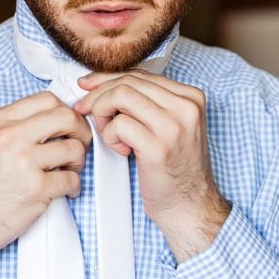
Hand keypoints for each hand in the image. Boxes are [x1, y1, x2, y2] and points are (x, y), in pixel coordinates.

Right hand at [0, 91, 92, 278]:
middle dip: (81, 131)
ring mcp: (23, 162)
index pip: (47, 99)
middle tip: (78, 145)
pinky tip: (64, 191)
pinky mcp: (36, 189)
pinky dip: (74, 186)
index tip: (68, 126)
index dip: (66, 111)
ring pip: (74, 148)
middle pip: (67, 117)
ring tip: (67, 171)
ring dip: (79, 161)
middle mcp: (9, 137)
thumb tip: (53, 116)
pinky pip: (73, 179)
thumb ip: (15, 126)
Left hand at [74, 71, 229, 262]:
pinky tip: (123, 151)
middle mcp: (186, 107)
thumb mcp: (171, 125)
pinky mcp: (158, 147)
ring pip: (120, 96)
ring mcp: (174, 126)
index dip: (107, 79)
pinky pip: (118, 124)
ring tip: (110, 134)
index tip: (88, 88)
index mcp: (191, 97)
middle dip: (98, 95)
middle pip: (128, 82)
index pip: (140, 74)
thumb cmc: (176, 168)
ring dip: (103, 114)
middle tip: (86, 111)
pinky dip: (110, 136)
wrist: (190, 205)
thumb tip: (102, 83)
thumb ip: (148, 102)